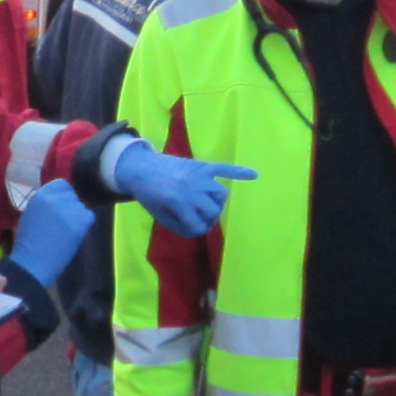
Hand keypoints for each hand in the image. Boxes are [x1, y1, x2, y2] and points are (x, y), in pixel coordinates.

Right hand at [6, 178, 96, 290]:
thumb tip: (57, 199)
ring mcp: (70, 210)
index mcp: (41, 195)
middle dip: (69, 205)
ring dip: (76, 214)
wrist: (32, 263)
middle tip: (62, 220)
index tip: (58, 206)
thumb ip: (45, 202)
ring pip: (81, 205)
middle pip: (72, 194)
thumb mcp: (30, 212)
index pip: (61, 184)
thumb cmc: (27, 241)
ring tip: (67, 229)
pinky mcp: (80, 223)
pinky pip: (88, 216)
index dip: (61, 195)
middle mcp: (56, 199)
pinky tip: (74, 233)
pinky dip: (84, 223)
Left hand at [109, 142, 258, 235]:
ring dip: (217, 203)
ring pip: (221, 195)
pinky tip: (254, 175)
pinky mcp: (203, 165)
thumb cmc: (149, 194)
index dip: (194, 230)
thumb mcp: (159, 215)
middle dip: (207, 218)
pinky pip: (225, 168)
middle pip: (213, 211)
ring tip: (207, 204)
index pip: (198, 226)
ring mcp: (199, 176)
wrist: (141, 167)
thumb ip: (179, 225)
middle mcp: (192, 189)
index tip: (188, 227)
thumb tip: (199, 229)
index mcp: (179, 202)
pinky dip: (240, 172)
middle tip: (198, 215)